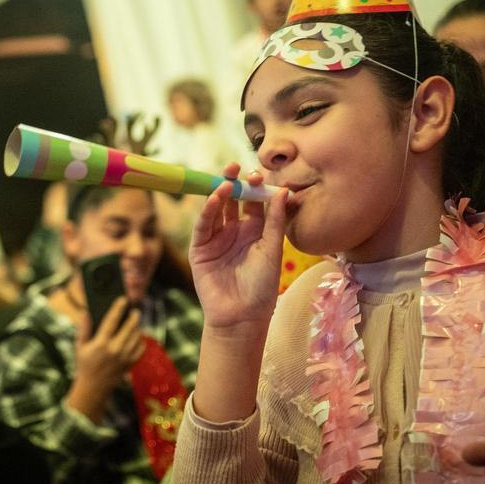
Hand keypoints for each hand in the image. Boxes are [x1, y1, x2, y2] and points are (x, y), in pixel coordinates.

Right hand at [66, 298, 143, 423]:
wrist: (94, 388)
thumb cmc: (84, 364)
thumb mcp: (80, 346)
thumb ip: (83, 329)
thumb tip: (85, 312)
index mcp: (101, 343)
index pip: (112, 320)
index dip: (118, 308)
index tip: (123, 299)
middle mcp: (115, 349)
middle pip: (129, 327)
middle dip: (134, 316)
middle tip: (135, 310)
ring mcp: (124, 357)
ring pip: (137, 337)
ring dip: (137, 327)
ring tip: (135, 322)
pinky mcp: (130, 364)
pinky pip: (141, 348)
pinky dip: (140, 340)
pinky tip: (136, 337)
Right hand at [189, 164, 287, 330]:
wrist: (241, 316)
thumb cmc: (262, 286)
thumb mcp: (272, 249)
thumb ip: (275, 220)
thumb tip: (284, 190)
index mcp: (255, 231)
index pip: (253, 202)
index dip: (255, 187)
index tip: (259, 174)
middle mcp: (234, 231)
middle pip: (232, 201)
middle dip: (234, 183)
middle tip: (236, 167)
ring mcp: (216, 238)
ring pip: (216, 209)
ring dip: (220, 193)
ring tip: (226, 180)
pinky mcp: (200, 248)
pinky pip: (203, 225)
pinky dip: (208, 210)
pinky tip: (215, 198)